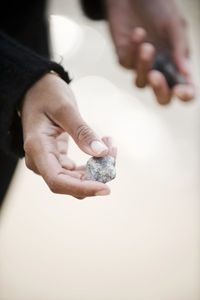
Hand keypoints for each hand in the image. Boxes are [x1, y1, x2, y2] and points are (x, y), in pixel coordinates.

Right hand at [21, 73, 115, 198]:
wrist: (35, 90)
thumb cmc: (47, 95)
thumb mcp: (65, 108)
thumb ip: (82, 132)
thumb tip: (101, 153)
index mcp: (38, 148)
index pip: (57, 180)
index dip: (82, 188)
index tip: (106, 188)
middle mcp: (40, 161)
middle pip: (69, 183)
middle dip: (96, 175)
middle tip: (113, 152)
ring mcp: (48, 162)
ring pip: (75, 179)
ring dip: (97, 169)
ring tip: (110, 145)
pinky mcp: (57, 160)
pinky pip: (76, 171)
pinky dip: (92, 165)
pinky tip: (103, 149)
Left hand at [105, 0, 194, 103]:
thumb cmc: (158, 7)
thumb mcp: (174, 25)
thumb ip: (180, 48)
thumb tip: (186, 73)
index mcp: (177, 63)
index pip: (184, 88)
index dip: (185, 95)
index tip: (180, 91)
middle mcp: (160, 68)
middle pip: (161, 97)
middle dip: (160, 91)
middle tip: (156, 76)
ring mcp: (140, 66)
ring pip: (140, 83)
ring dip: (143, 65)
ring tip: (147, 46)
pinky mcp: (124, 58)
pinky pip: (127, 64)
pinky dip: (133, 49)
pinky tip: (138, 32)